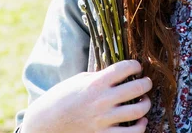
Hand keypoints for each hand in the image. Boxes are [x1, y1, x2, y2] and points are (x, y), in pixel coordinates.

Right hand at [21, 60, 151, 132]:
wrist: (45, 124)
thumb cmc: (61, 99)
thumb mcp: (79, 81)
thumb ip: (99, 77)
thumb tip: (119, 73)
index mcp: (95, 83)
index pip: (125, 68)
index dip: (136, 65)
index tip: (137, 67)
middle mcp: (102, 100)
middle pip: (137, 87)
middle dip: (146, 83)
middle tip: (146, 83)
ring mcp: (104, 120)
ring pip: (139, 111)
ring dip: (146, 104)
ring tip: (144, 101)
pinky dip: (141, 127)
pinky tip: (141, 122)